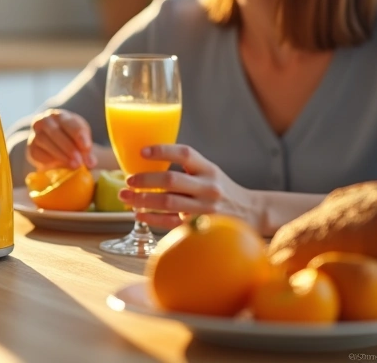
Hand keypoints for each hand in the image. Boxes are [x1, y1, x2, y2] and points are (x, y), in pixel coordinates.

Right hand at [26, 108, 95, 170]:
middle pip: (55, 131)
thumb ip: (87, 152)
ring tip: (73, 165)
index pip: (69, 123)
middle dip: (68, 147)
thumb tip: (91, 163)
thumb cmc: (72, 141)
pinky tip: (60, 165)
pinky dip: (49, 160)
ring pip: (44, 141)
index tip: (87, 147)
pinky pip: (37, 152)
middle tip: (79, 161)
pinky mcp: (32, 148)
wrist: (57, 147)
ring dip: (59, 154)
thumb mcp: (82, 142)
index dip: (78, 135)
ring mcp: (36, 133)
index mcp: (61, 116)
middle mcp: (46, 121)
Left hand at [119, 144, 258, 230]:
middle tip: (128, 180)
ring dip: (142, 200)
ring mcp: (206, 208)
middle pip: (171, 181)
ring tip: (125, 197)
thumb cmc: (219, 188)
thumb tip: (144, 160)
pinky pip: (171, 222)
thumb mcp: (208, 171)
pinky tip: (138, 214)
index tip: (141, 151)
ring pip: (168, 203)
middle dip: (145, 180)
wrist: (250, 212)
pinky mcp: (201, 226)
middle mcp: (208, 187)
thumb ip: (185, 166)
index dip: (162, 151)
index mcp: (208, 168)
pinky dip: (152, 218)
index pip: (184, 154)